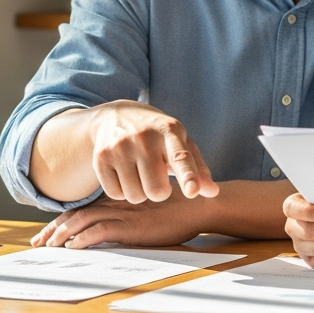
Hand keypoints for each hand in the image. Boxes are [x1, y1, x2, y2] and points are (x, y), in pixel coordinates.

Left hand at [30, 196, 206, 248]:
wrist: (199, 204)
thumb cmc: (177, 208)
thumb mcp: (146, 209)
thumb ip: (128, 213)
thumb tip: (109, 229)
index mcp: (118, 198)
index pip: (82, 209)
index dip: (61, 221)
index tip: (46, 234)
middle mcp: (116, 204)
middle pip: (76, 214)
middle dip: (54, 229)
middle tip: (39, 242)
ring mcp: (124, 214)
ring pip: (83, 221)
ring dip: (63, 234)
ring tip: (50, 246)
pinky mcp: (133, 226)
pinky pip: (101, 231)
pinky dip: (84, 239)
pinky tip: (74, 246)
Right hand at [88, 101, 219, 203]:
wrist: (116, 116)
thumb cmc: (158, 136)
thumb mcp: (181, 142)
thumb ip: (197, 168)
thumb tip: (213, 192)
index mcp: (170, 131)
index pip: (181, 157)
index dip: (188, 176)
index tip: (192, 191)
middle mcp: (144, 138)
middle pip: (156, 190)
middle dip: (159, 192)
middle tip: (157, 178)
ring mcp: (120, 147)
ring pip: (135, 196)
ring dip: (140, 193)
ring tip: (140, 175)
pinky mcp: (100, 157)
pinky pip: (115, 194)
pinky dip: (121, 191)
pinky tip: (124, 174)